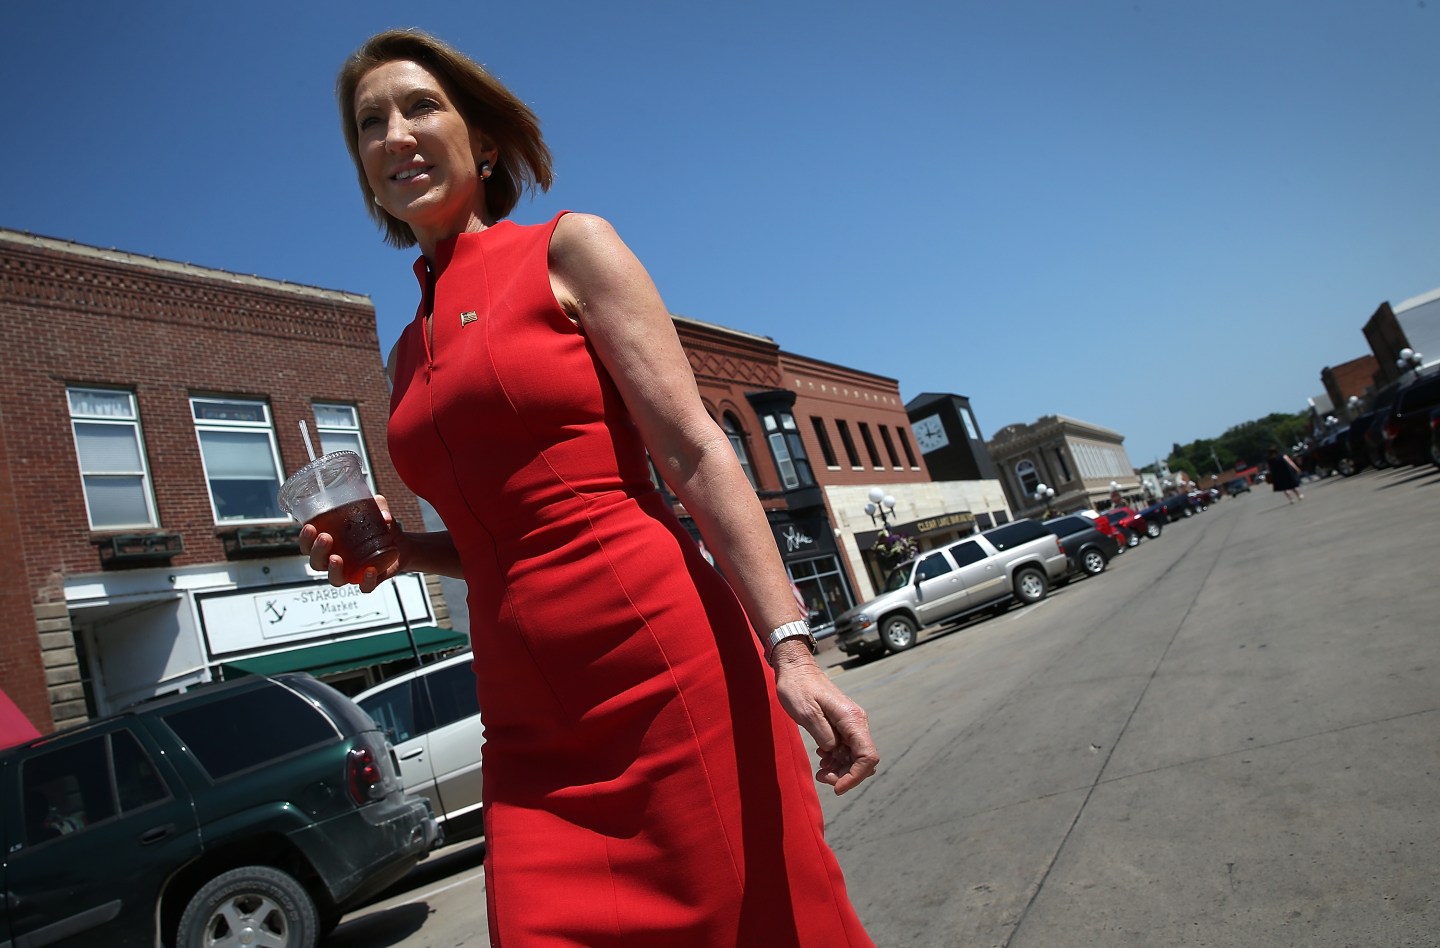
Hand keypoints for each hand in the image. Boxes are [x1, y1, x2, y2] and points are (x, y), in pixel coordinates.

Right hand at [297, 494, 405, 591]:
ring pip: (335, 579)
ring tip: (336, 558)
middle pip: (317, 563)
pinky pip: (364, 586)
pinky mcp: (369, 581)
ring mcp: (352, 573)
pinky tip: (370, 570)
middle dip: (317, 552)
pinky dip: (366, 581)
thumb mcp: (378, 513)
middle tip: (325, 537)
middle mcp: (337, 561)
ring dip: (332, 570)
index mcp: (331, 545)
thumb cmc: (380, 529)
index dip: (305, 540)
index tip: (310, 527)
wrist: (402, 546)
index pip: (308, 546)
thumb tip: (382, 510)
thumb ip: (379, 506)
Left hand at [771, 653, 878, 793]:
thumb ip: (823, 735)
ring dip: (840, 769)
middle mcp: (856, 722)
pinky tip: (822, 759)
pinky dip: (836, 760)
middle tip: (821, 776)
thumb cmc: (798, 687)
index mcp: (851, 719)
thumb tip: (833, 751)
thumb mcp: (806, 713)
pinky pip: (846, 749)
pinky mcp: (842, 726)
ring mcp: (850, 724)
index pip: (867, 756)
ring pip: (855, 757)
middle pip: (863, 760)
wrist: (795, 669)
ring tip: (820, 770)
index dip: (855, 776)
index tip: (836, 788)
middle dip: (846, 775)